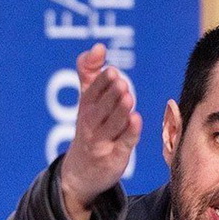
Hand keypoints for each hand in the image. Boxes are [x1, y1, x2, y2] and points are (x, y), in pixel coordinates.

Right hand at [60, 44, 141, 219]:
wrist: (81, 172)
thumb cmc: (89, 128)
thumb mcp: (86, 101)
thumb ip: (89, 73)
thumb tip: (98, 47)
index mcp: (84, 110)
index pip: (91, 94)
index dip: (101, 83)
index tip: (112, 71)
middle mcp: (90, 126)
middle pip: (99, 109)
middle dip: (110, 96)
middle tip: (121, 82)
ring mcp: (102, 143)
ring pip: (111, 126)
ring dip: (119, 112)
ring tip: (128, 97)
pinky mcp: (115, 158)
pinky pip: (123, 144)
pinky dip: (129, 133)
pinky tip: (136, 120)